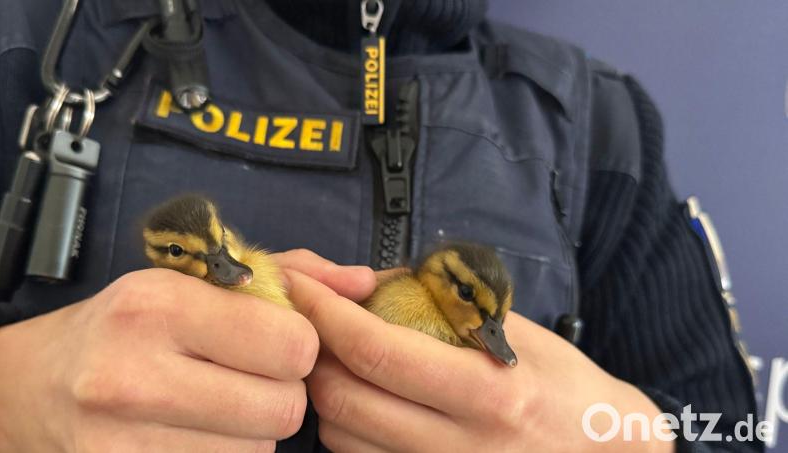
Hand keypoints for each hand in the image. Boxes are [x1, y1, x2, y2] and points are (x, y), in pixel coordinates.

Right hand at [0, 268, 319, 452]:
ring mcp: (122, 441)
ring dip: (252, 432)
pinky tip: (198, 433)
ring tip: (216, 405)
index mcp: (161, 305)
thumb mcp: (195, 279)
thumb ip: (288, 274)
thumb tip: (365, 283)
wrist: (31, 385)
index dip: (297, 347)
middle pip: (283, 410)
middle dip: (281, 394)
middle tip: (248, 378)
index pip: (292, 347)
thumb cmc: (127, 324)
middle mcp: (136, 373)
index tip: (276, 343)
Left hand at [286, 269, 675, 452]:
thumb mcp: (514, 329)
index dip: (328, 314)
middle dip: (313, 353)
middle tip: (313, 321)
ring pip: (342, 439)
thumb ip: (443, 302)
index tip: (302, 286)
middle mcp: (461, 446)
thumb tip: (370, 282)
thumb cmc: (563, 383)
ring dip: (326, 391)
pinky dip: (348, 426)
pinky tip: (366, 399)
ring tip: (340, 359)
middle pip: (344, 401)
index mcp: (488, 392)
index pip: (379, 353)